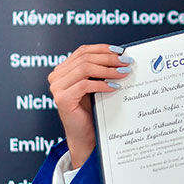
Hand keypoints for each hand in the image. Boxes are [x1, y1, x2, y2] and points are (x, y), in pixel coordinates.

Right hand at [47, 44, 131, 167]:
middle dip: (109, 59)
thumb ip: (100, 70)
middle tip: (126, 62)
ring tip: (123, 73)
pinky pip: (85, 85)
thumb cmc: (91, 110)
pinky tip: (114, 87)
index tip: (121, 51)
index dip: (102, 49)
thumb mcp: (95, 85)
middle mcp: (56, 76)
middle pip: (85, 58)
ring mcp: (57, 87)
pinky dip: (102, 84)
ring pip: (85, 69)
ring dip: (108, 70)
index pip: (83, 51)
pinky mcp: (62, 98)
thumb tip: (121, 55)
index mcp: (63, 69)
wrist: (84, 135)